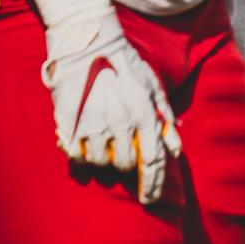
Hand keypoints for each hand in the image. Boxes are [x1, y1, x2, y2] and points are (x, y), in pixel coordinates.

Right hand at [43, 12, 180, 204]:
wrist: (90, 43)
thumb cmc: (127, 66)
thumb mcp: (154, 89)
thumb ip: (166, 120)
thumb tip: (176, 150)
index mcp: (145, 116)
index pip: (153, 161)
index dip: (153, 185)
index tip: (150, 200)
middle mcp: (120, 122)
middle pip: (126, 164)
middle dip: (128, 171)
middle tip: (125, 167)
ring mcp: (92, 122)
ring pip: (100, 162)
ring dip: (104, 165)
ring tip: (105, 155)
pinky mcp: (68, 120)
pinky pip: (74, 153)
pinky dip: (79, 158)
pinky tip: (82, 154)